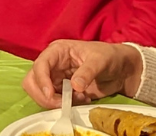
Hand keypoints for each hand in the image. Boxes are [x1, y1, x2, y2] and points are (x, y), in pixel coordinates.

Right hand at [22, 40, 140, 108]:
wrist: (122, 70)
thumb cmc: (110, 56)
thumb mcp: (100, 61)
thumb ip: (87, 72)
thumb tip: (74, 86)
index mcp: (58, 51)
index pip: (40, 65)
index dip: (41, 81)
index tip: (50, 94)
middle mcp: (53, 64)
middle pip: (33, 81)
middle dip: (43, 95)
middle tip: (61, 104)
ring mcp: (56, 78)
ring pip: (41, 93)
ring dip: (56, 101)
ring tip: (78, 99)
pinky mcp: (62, 90)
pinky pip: (55, 101)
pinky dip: (65, 104)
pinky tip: (82, 99)